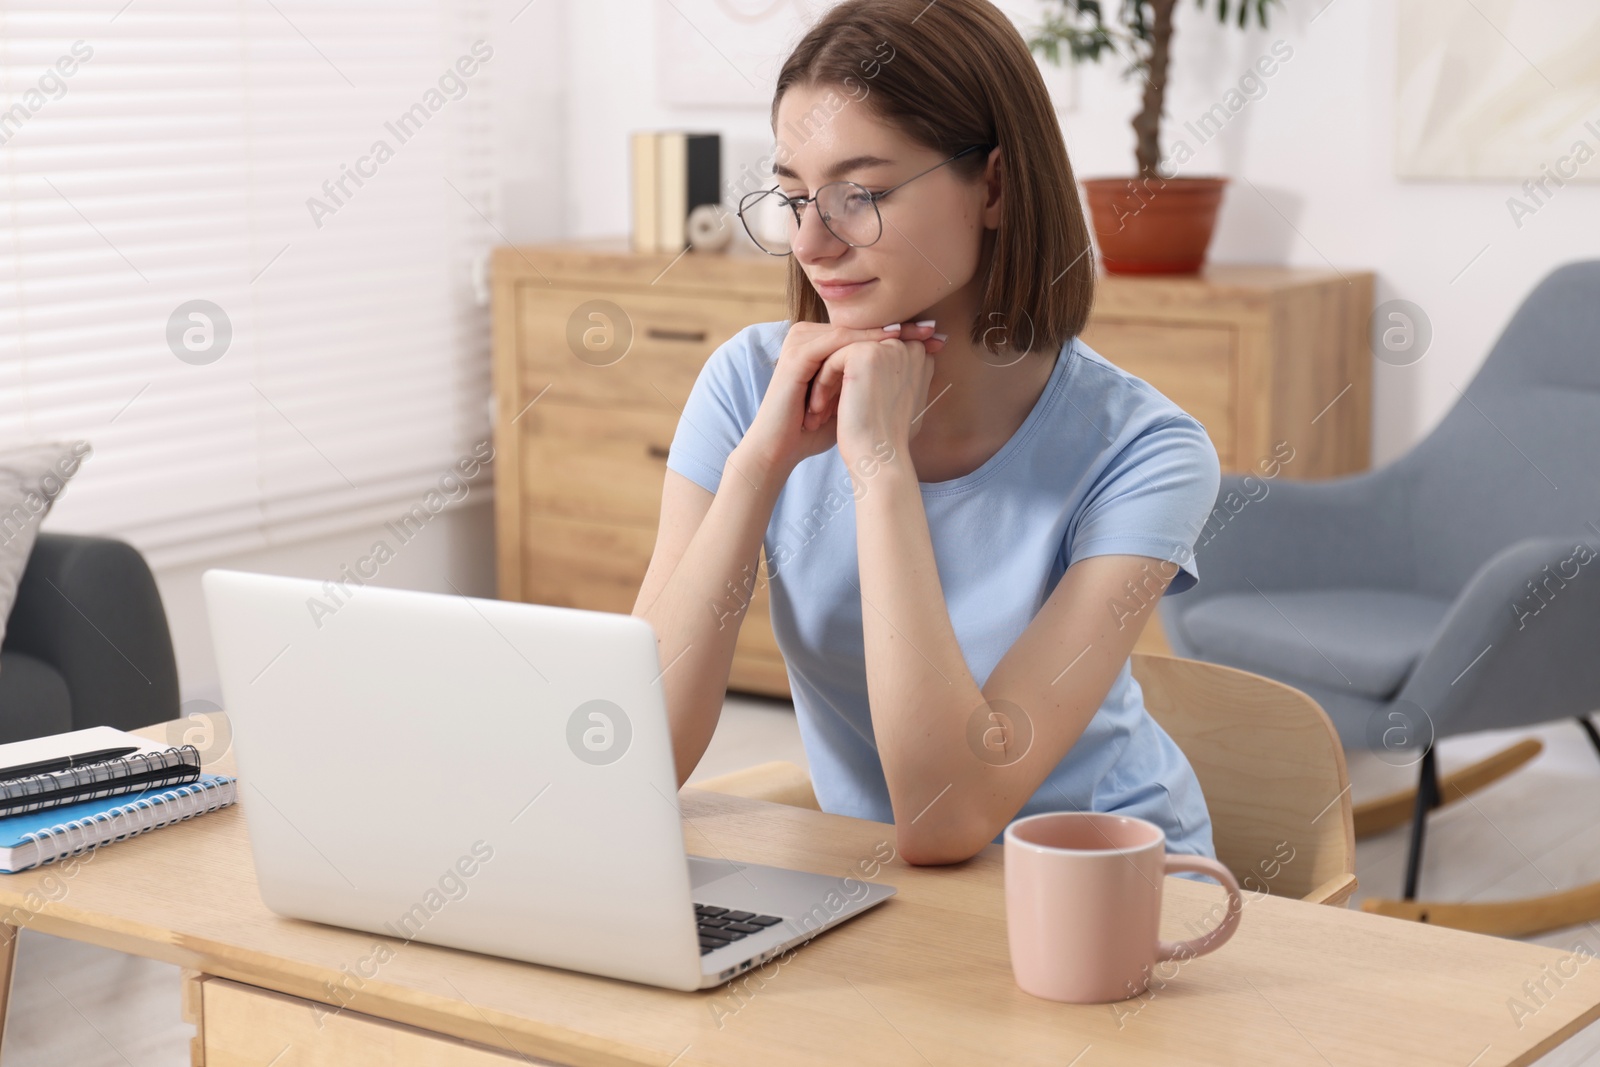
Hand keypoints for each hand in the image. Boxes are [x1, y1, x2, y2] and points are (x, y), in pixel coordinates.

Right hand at [740, 320, 942, 477]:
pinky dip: (866, 341)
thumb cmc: (818, 429)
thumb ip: (877, 380)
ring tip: (919, 333)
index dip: (902, 334)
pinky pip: (838, 341)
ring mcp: (800, 341)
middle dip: (900, 329)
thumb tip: (918, 370)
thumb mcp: (855, 398)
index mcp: (822, 343)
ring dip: (888, 331)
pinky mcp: (797, 353)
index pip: (866, 333)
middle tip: (934, 329)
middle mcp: (809, 335)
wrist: (782, 449)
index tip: (936, 339)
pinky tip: (892, 341)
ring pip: (853, 330)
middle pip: (862, 326)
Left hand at [807, 321, 941, 466]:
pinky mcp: (865, 353)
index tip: (846, 407)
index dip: (854, 380)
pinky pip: (831, 361)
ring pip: (842, 356)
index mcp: (919, 356)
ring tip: (819, 411)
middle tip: (826, 410)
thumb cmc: (886, 438)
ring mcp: (888, 347)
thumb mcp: (898, 400)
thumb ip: (895, 377)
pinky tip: (818, 410)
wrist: (880, 458)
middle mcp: (909, 347)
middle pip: (857, 353)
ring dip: (827, 384)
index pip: (874, 356)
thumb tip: (881, 370)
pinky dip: (821, 385)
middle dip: (838, 381)